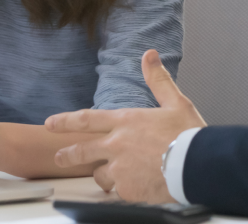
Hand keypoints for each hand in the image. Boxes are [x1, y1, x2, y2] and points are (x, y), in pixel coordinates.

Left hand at [45, 49, 205, 201]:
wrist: (197, 166)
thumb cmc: (188, 135)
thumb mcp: (175, 102)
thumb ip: (158, 80)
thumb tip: (149, 55)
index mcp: (126, 121)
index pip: (87, 119)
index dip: (65, 121)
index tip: (50, 123)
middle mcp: (117, 145)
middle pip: (81, 151)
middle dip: (67, 155)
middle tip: (59, 157)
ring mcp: (120, 169)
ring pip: (100, 174)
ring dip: (104, 173)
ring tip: (116, 175)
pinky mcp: (128, 190)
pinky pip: (118, 192)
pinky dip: (123, 190)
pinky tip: (135, 187)